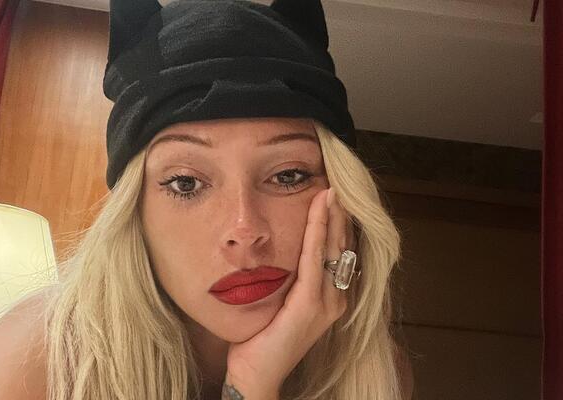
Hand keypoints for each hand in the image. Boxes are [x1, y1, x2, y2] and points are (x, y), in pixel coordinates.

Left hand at [224, 187, 355, 397]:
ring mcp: (326, 302)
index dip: (337, 223)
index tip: (332, 195)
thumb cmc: (262, 336)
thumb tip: (282, 248)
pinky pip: (315, 258)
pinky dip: (318, 229)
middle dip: (339, 214)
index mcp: (329, 297)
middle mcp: (335, 299)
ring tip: (331, 189)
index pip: (337, 252)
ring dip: (332, 215)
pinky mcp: (311, 305)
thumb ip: (290, 278)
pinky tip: (319, 207)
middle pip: (340, 246)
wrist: (255, 373)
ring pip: (331, 248)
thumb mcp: (280, 301)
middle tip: (336, 183)